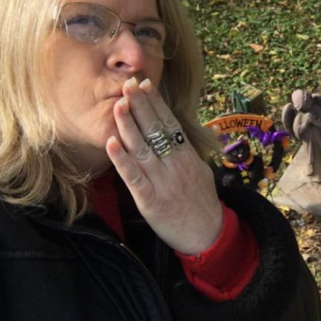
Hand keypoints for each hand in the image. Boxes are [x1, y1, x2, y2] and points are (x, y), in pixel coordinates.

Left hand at [106, 77, 222, 255]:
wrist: (208, 237)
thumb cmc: (202, 203)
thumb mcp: (201, 171)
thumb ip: (186, 152)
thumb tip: (175, 132)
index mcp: (188, 157)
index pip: (170, 122)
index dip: (156, 102)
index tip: (144, 83)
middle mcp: (176, 165)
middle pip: (156, 130)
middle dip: (140, 105)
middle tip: (127, 84)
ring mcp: (163, 182)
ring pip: (142, 149)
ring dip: (128, 125)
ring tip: (117, 104)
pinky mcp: (150, 201)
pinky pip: (134, 177)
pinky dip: (122, 160)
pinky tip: (112, 143)